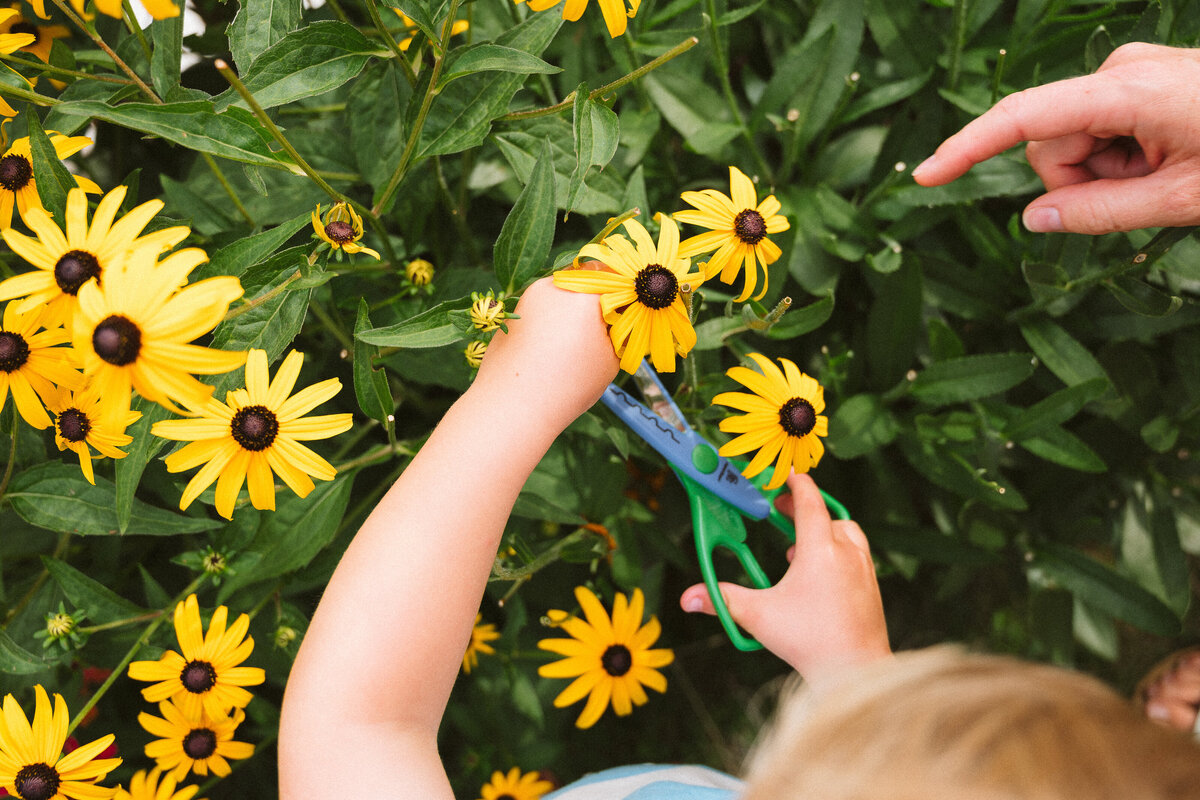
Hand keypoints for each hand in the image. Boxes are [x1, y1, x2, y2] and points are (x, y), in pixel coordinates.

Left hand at [474, 275, 618, 430]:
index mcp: (585, 293)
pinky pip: (543, 304)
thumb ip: (620, 330)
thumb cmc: (568, 385)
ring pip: (564, 290)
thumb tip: (621, 316)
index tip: (628, 315)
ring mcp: (530, 294)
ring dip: (574, 307)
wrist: (512, 406)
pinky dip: (553, 317)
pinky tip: (553, 345)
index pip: (616, 276)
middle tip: (604, 329)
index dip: (626, 294)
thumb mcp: (610, 359)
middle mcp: (555, 284)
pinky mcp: (515, 308)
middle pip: (588, 279)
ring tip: (576, 342)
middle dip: (599, 299)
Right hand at [679, 473, 889, 686]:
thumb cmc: (809, 641)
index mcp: (820, 549)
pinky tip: (818, 574)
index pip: (810, 502)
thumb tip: (687, 598)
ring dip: (823, 530)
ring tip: (796, 549)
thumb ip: (722, 600)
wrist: (856, 671)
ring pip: (846, 533)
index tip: (786, 475)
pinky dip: (837, 551)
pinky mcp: (872, 587)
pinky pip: (856, 555)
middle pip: (826, 515)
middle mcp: (846, 552)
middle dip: (802, 508)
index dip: (797, 484)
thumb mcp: (758, 616)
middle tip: (780, 511)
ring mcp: (864, 570)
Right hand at [912, 43, 1199, 233]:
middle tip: (1141, 197)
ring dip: (1106, 172)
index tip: (924, 175)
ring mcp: (1132, 73)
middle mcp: (1119, 71)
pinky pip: (1103, 129)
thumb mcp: (1183, 200)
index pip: (1023, 118)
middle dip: (1077, 179)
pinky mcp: (1144, 81)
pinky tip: (1168, 160)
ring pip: (1075, 140)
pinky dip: (1122, 158)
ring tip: (1167, 176)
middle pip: (1051, 141)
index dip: (968, 147)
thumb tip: (1036, 219)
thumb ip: (1100, 213)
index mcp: (1125, 91)